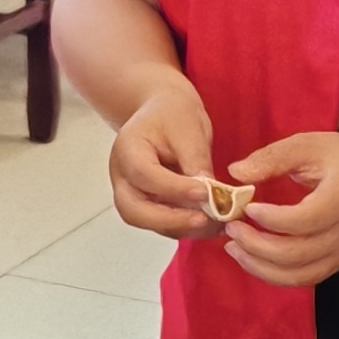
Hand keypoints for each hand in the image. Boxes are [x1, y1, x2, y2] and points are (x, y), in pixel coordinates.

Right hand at [105, 78, 222, 237]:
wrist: (163, 111)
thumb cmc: (173, 113)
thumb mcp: (188, 128)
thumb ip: (196, 161)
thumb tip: (211, 194)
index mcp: (127, 149)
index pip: (145, 175)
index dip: (175, 188)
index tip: (205, 193)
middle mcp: (122, 177)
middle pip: (134, 211)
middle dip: (170, 220)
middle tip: (205, 220)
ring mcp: (131, 193)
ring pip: (147, 222)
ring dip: (181, 227)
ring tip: (215, 224)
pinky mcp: (146, 204)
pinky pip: (161, 222)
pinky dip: (184, 226)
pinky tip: (211, 223)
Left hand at [223, 131, 338, 288]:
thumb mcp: (309, 145)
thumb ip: (272, 158)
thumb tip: (235, 173)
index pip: (307, 219)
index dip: (273, 219)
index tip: (247, 206)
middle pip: (299, 253)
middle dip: (257, 246)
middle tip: (231, 228)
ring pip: (299, 275)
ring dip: (260, 267)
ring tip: (234, 247)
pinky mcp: (338, 262)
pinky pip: (304, 278)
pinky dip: (273, 274)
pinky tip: (252, 257)